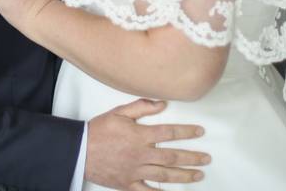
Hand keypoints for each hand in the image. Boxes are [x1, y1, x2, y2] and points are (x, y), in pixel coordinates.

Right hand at [86, 98, 209, 189]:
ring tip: (198, 175)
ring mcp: (135, 171)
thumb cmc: (99, 130)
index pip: (170, 133)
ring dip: (184, 175)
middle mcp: (141, 154)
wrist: (79, 150)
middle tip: (206, 158)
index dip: (187, 132)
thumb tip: (162, 103)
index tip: (200, 132)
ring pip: (165, 174)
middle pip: (172, 156)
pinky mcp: (128, 184)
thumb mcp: (119, 112)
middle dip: (192, 157)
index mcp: (140, 135)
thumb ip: (142, 106)